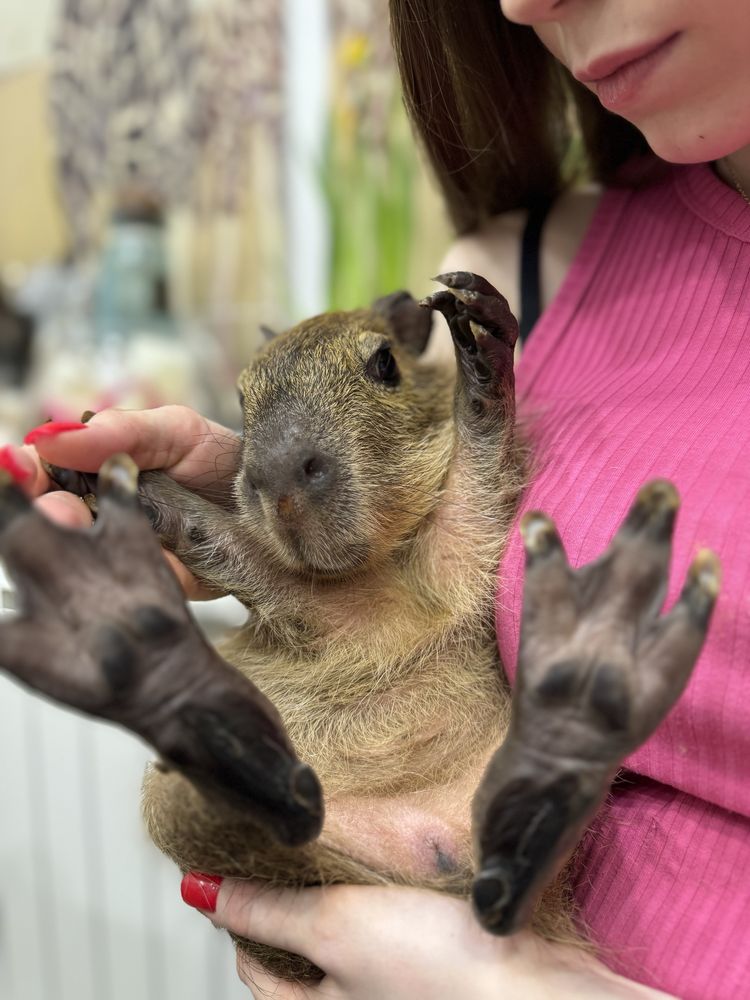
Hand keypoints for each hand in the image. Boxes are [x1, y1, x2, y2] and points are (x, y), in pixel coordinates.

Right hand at [1, 406, 240, 597]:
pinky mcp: (161, 587)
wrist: (281, 500)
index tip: (19, 467)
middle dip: (47, 515)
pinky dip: (125, 581)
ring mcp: (130, 556)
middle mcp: (105, 519)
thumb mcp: (176, 432)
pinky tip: (120, 572)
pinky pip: (135, 588)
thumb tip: (51, 436)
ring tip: (79, 528)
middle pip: (54, 523)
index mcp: (99, 476)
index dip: (26, 475)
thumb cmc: (223, 460)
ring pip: (86, 561)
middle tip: (57, 509)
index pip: (45, 478)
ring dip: (77, 549)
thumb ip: (119, 431)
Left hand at [180, 875, 672, 998]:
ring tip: (337, 850)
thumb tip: (197, 891)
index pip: (259, 971)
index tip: (230, 877)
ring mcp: (400, 987)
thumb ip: (268, 911)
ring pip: (354, 942)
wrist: (531, 989)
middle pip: (306, 958)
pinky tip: (396, 868)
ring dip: (343, 898)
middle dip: (292, 907)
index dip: (240, 921)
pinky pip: (397, 931)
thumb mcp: (335, 928)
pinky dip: (387, 900)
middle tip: (284, 855)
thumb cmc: (435, 970)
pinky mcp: (439, 964)